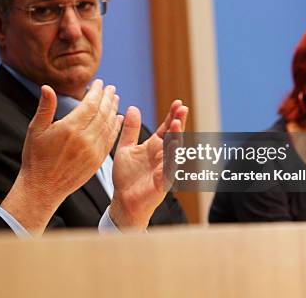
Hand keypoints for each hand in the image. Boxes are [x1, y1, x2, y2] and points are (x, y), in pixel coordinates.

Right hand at [1, 79, 122, 234]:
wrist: (42, 188)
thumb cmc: (36, 157)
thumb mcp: (36, 130)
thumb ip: (45, 107)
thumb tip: (47, 86)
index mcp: (69, 128)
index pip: (90, 104)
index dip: (97, 92)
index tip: (100, 83)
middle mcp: (84, 139)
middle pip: (102, 113)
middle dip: (108, 98)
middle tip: (111, 88)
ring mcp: (93, 151)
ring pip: (108, 125)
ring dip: (113, 110)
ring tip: (115, 99)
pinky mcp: (97, 161)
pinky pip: (110, 140)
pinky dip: (115, 127)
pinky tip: (117, 119)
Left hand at [109, 100, 187, 230]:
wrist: (122, 201)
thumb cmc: (126, 177)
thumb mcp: (125, 148)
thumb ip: (130, 129)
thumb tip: (132, 107)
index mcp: (154, 147)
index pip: (166, 128)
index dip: (172, 115)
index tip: (178, 102)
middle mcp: (162, 156)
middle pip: (174, 136)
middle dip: (178, 122)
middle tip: (183, 108)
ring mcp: (165, 169)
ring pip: (174, 151)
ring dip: (176, 138)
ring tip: (176, 124)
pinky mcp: (163, 183)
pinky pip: (169, 170)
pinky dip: (171, 160)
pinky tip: (172, 149)